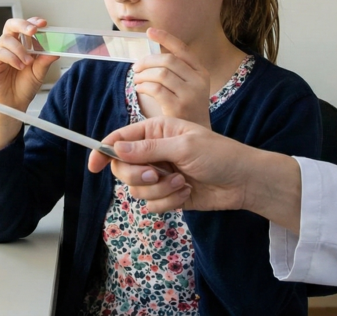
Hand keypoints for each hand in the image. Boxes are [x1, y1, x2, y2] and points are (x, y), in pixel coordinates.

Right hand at [0, 17, 58, 151]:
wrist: (13, 105)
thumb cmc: (24, 88)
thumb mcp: (39, 73)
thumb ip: (45, 61)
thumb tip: (55, 50)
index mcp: (22, 45)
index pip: (25, 27)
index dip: (33, 22)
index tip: (44, 24)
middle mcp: (9, 46)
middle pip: (11, 25)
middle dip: (23, 24)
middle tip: (33, 31)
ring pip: (6, 39)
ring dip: (20, 49)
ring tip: (28, 62)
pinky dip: (12, 58)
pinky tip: (19, 66)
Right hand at [87, 116, 301, 232]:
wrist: (243, 181)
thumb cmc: (219, 155)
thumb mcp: (184, 146)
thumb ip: (148, 148)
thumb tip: (117, 149)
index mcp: (155, 131)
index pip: (120, 140)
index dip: (103, 151)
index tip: (93, 166)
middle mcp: (153, 153)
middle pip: (123, 168)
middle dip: (138, 175)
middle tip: (157, 174)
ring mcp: (160, 175)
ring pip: (136, 190)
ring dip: (159, 191)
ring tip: (182, 184)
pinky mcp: (167, 195)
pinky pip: (151, 204)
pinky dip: (168, 202)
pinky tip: (186, 194)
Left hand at [131, 28, 211, 128]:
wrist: (194, 136)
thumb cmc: (186, 108)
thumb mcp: (188, 86)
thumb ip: (176, 71)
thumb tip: (151, 55)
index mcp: (201, 72)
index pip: (182, 49)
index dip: (165, 38)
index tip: (150, 32)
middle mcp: (198, 81)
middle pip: (168, 60)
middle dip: (148, 60)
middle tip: (136, 66)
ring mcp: (190, 94)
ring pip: (160, 73)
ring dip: (143, 74)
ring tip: (137, 79)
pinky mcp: (178, 107)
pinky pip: (155, 89)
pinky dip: (143, 86)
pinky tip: (139, 88)